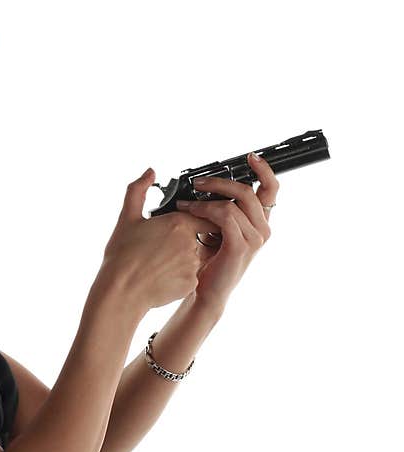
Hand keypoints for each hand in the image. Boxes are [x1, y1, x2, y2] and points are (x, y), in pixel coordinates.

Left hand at [175, 152, 278, 309]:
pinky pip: (225, 217)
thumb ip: (220, 210)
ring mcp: (254, 239)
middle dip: (220, 182)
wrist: (206, 292)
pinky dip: (205, 210)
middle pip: (248, 191)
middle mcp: (262, 228)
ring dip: (205, 199)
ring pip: (233, 203)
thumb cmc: (209, 262)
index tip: (250, 157)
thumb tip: (206, 187)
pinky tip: (190, 213)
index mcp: (259, 222)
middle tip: (197, 182)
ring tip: (185, 204)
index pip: (271, 189)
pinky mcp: (240, 246)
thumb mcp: (217, 230)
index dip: (264, 170)